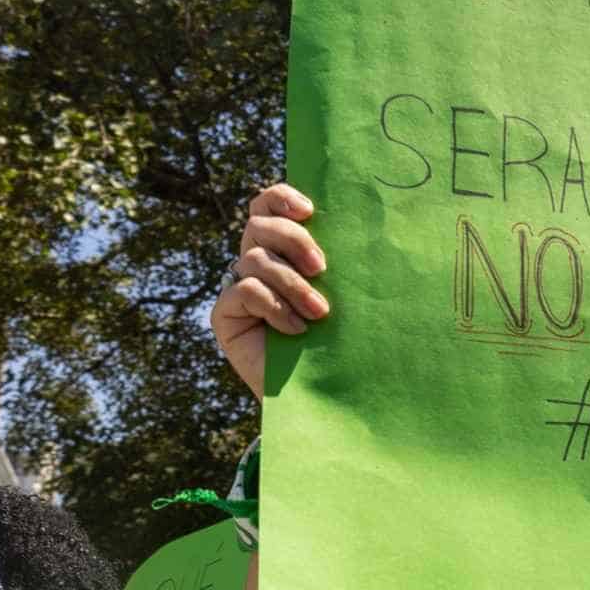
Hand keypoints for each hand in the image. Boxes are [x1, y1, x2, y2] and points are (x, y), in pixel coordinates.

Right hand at [211, 183, 329, 396]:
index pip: (267, 206)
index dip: (280, 199)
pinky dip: (274, 306)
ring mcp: (237, 289)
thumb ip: (336, 260)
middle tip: (322, 268)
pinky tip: (296, 329)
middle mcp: (255, 263)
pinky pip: (244, 290)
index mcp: (283, 249)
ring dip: (293, 284)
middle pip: (258, 225)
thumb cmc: (341, 338)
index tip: (309, 210)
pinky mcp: (224, 315)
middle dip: (293, 240)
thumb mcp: (344, 293)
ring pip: (255, 258)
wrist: (323, 391)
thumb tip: (364, 224)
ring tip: (319, 313)